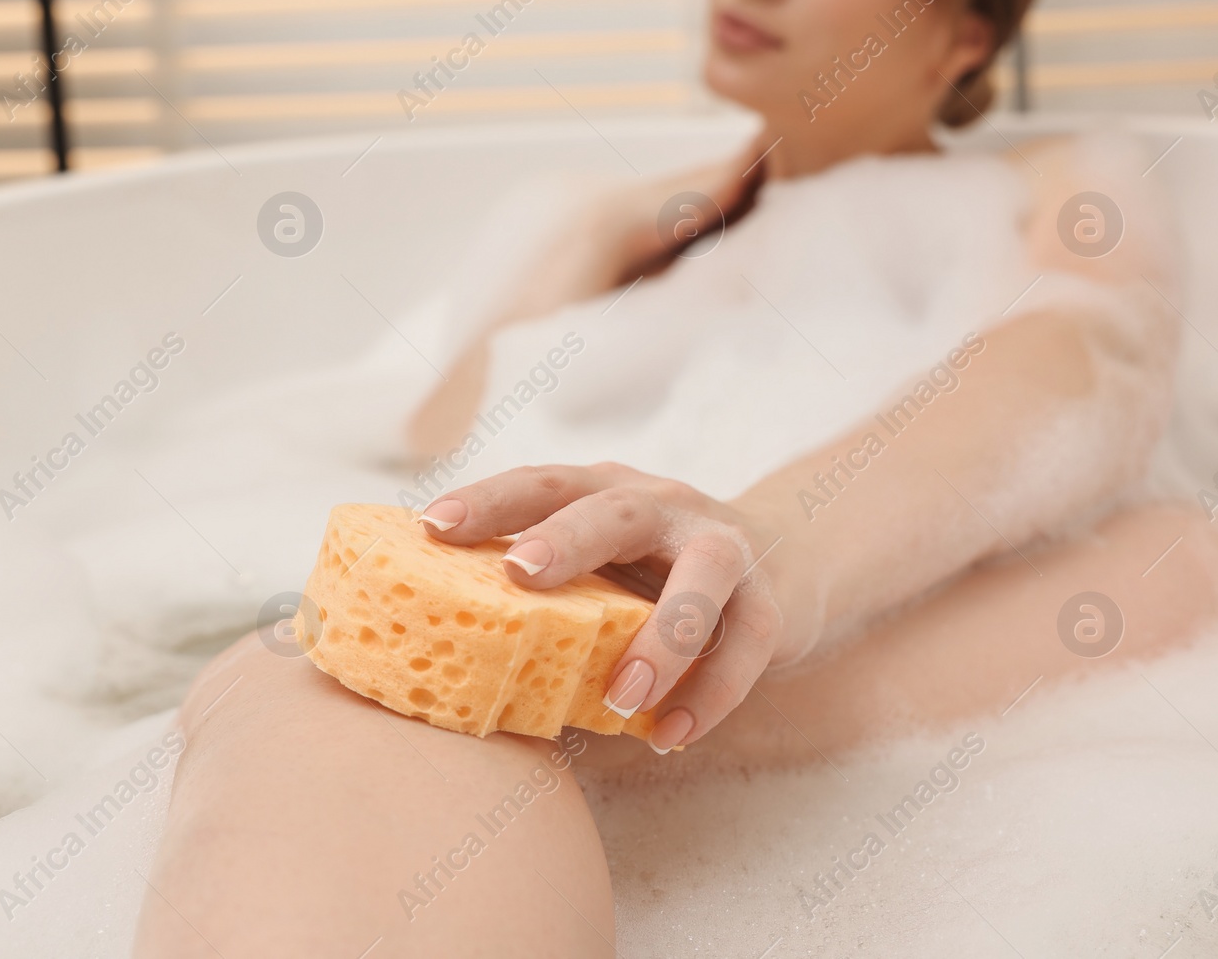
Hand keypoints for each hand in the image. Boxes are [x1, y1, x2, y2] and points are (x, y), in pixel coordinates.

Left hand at [414, 461, 801, 751]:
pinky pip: (747, 644)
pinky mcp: (770, 600)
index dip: (489, 500)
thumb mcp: (602, 564)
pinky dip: (711, 693)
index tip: (432, 526)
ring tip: (621, 696)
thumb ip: (548, 590)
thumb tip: (448, 653)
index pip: (542, 484)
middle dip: (566, 538)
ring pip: (701, 577)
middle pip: (614, 510)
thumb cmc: (657, 575)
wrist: (785, 565)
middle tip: (520, 575)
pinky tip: (671, 733)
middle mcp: (662, 505)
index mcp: (604, 491)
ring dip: (659, 637)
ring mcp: (722, 546)